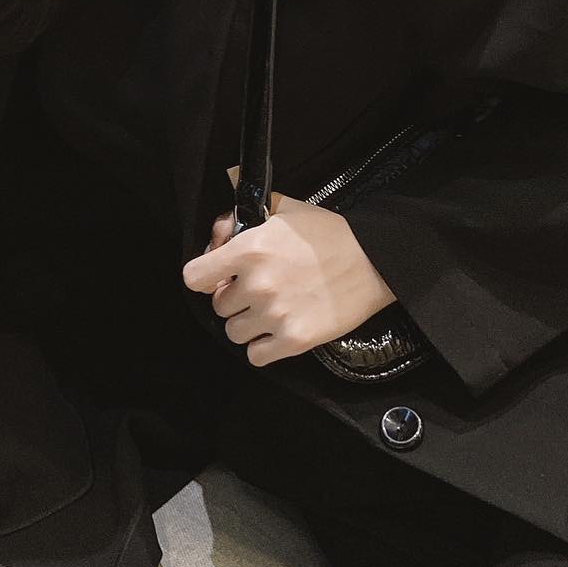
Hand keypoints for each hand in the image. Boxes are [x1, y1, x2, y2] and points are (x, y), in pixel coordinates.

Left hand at [180, 165, 396, 366]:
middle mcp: (257, 284)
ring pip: (233, 333)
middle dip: (233, 299)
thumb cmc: (330, 234)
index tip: (215, 277)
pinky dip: (262, 348)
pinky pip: (256, 356)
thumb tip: (220, 233)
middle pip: (218, 306)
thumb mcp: (285, 210)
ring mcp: (275, 315)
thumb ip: (245, 217)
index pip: (195, 276)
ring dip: (247, 324)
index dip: (203, 277)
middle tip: (256, 291)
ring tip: (268, 311)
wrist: (372, 260)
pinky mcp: (294, 339)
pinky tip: (276, 331)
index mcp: (249, 249)